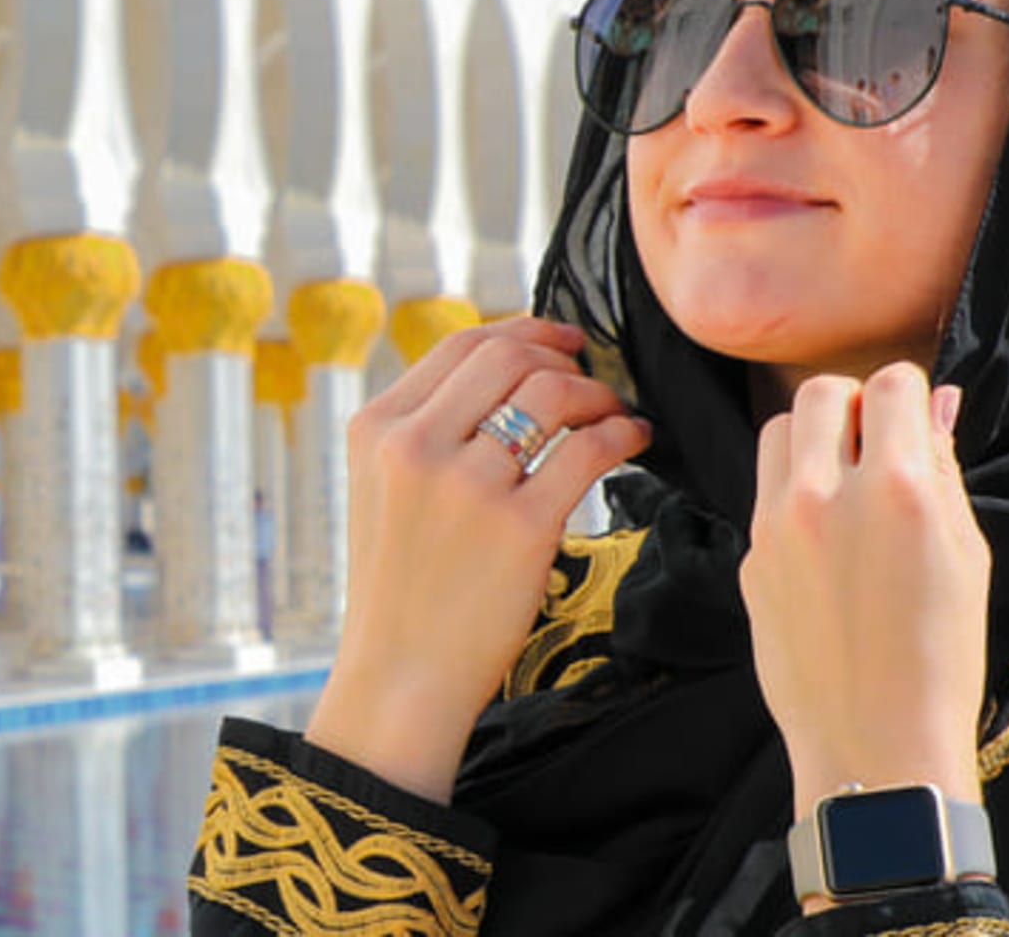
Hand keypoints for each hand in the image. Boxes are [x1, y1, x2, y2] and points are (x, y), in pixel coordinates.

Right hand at [305, 318, 650, 802]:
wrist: (400, 676)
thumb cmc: (403, 586)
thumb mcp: (383, 490)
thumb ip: (426, 429)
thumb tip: (509, 369)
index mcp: (376, 429)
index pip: (461, 345)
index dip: (524, 333)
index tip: (560, 344)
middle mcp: (414, 446)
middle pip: (509, 357)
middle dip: (564, 359)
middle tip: (594, 382)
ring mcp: (467, 485)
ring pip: (552, 394)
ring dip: (597, 395)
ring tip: (615, 415)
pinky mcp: (518, 527)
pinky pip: (588, 450)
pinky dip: (622, 433)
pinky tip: (632, 441)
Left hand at [740, 364, 991, 849]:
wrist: (875, 746)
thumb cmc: (939, 659)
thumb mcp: (966, 556)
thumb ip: (943, 468)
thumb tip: (936, 401)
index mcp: (896, 490)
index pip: (890, 384)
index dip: (909, 395)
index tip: (915, 419)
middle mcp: (824, 496)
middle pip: (820, 393)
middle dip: (853, 405)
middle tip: (877, 445)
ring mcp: (775, 529)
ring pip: (777, 432)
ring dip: (811, 439)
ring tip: (846, 484)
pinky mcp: (748, 561)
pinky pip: (764, 493)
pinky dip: (792, 494)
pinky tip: (826, 540)